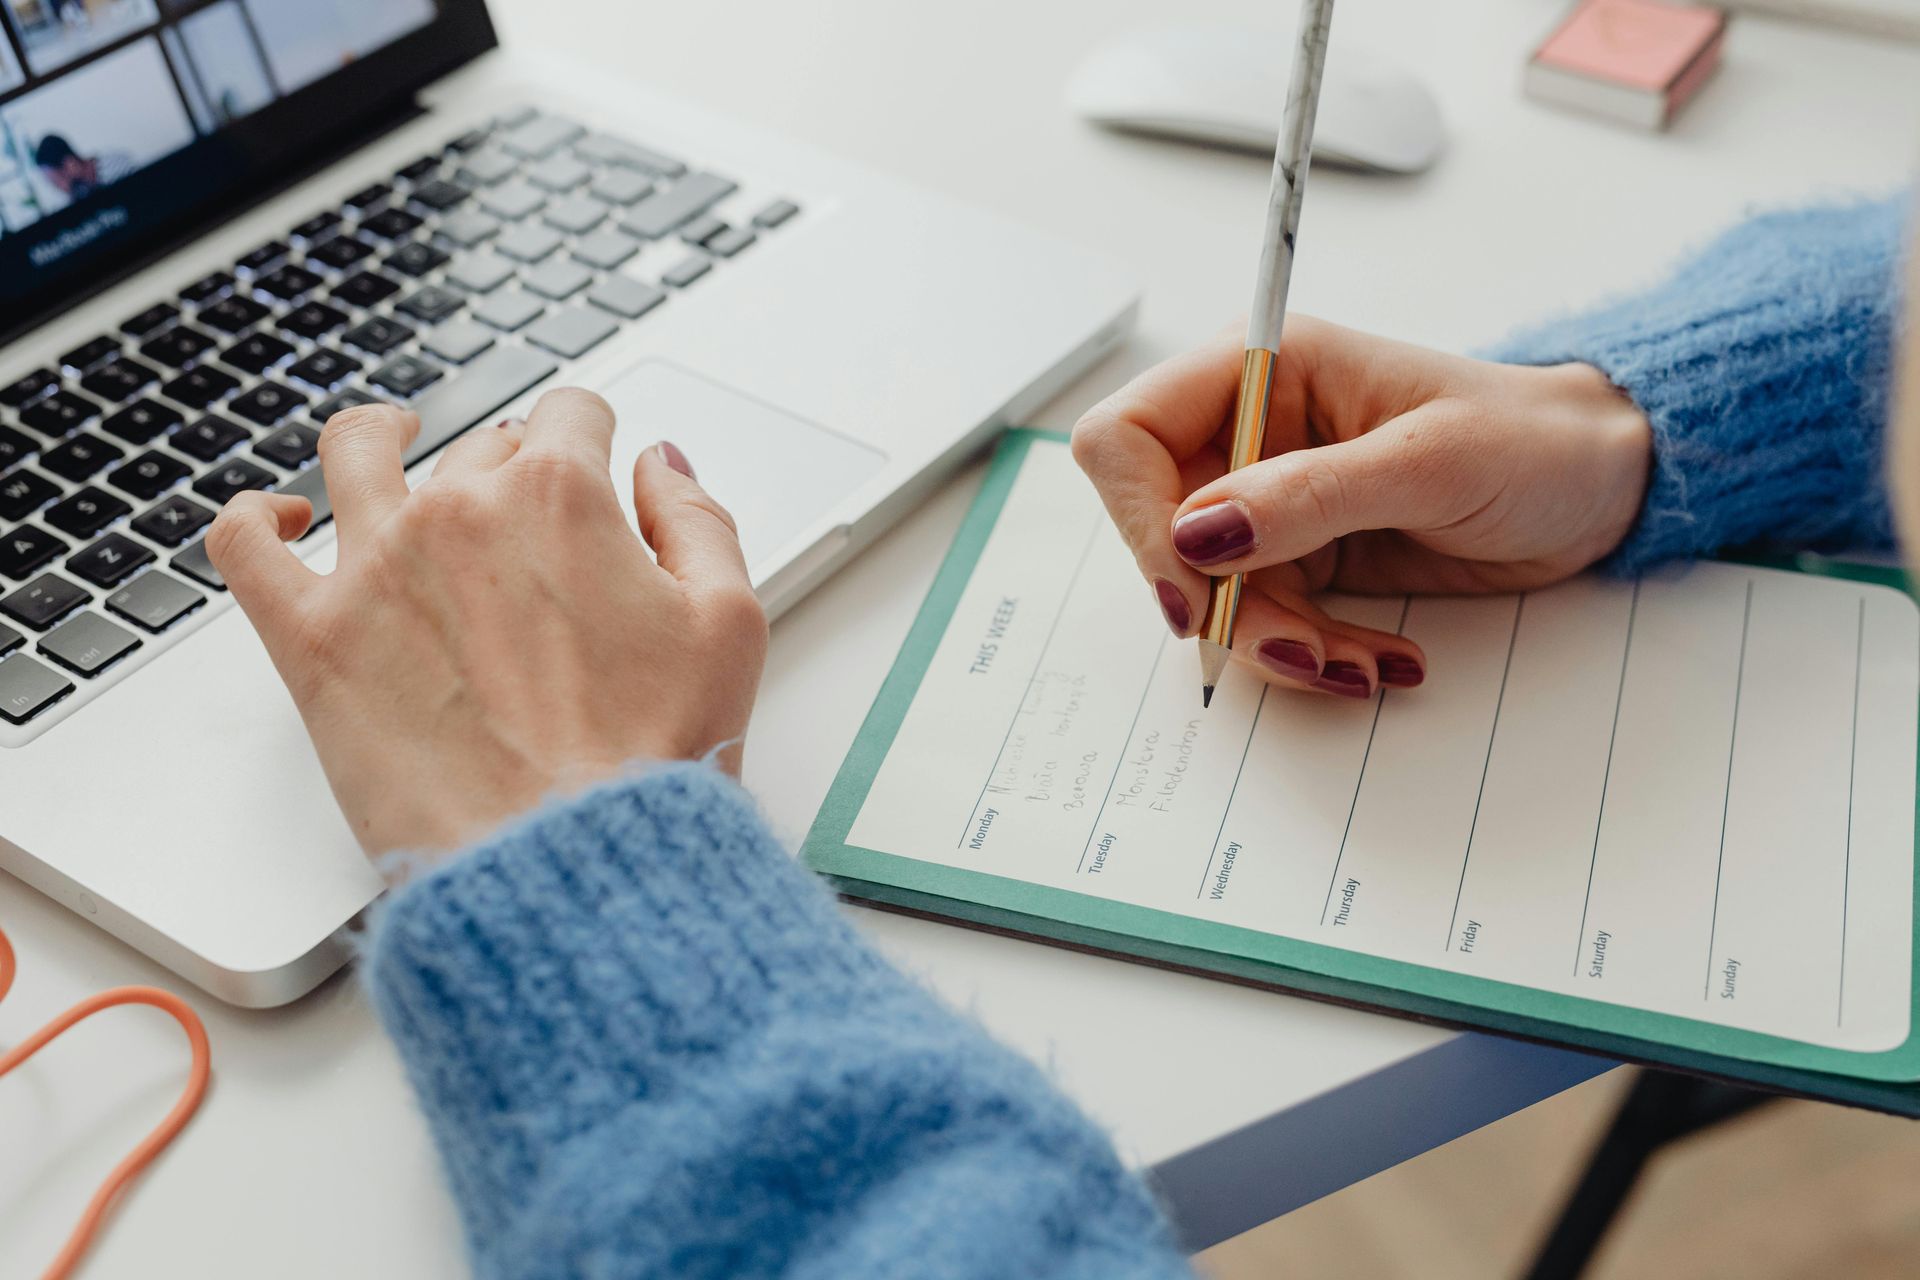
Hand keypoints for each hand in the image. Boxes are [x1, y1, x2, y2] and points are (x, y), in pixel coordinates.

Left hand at [206, 390, 768, 855]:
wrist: (567, 862)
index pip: (570, 414)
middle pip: (480, 446)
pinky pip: (244, 544)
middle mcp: (459, 511)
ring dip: (378, 436)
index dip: (589, 436)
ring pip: (354, 454)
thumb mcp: (729, 624)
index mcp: (561, 496)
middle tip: (532, 534)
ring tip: (389, 442)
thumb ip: (697, 518)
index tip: (592, 464)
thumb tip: (659, 464)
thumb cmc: (653, 759)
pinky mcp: (312, 639)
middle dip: (511, 471)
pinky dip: (256, 517)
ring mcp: (374, 567)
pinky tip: (281, 520)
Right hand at [1072, 317, 1651, 696]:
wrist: (1598, 487)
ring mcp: (1270, 501)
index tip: (1192, 591)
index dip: (1139, 517)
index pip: (1130, 436)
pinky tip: (1380, 660)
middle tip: (1298, 646)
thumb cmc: (1531, 440)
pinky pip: (1264, 622)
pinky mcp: (1299, 557)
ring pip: (1212, 595)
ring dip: (1276, 645)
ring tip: (1361, 663)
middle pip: (1160, 532)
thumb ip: (1310, 495)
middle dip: (1224, 604)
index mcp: (1261, 370)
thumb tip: (1199, 533)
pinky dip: (1312, 656)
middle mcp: (1248, 432)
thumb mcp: (1429, 462)